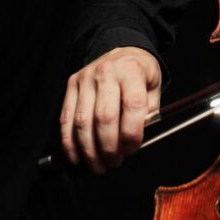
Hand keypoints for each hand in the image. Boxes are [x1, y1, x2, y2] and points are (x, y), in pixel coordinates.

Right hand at [59, 46, 161, 173]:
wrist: (122, 54)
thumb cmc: (140, 75)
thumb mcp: (153, 89)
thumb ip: (148, 115)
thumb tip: (134, 144)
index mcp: (131, 72)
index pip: (132, 105)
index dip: (132, 134)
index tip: (132, 150)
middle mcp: (106, 73)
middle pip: (104, 117)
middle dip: (109, 147)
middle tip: (115, 163)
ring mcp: (86, 78)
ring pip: (82, 121)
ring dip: (89, 150)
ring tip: (98, 166)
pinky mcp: (71, 85)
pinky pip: (66, 118)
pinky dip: (69, 142)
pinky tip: (76, 157)